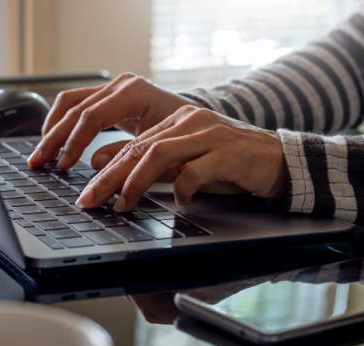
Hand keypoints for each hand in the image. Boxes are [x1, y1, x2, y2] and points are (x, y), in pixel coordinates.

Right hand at [27, 72, 199, 168]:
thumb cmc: (185, 139)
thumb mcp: (160, 151)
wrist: (198, 124)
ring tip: (41, 153)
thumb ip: (126, 155)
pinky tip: (53, 139)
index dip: (73, 143)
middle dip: (54, 138)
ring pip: (70, 102)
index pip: (92, 117)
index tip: (62, 165)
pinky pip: (76, 103)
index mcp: (135, 93)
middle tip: (39, 162)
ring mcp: (114, 86)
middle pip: (75, 108)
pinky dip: (61, 121)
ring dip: (52, 128)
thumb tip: (93, 164)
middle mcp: (122, 84)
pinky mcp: (109, 95)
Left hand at [75, 106, 286, 210]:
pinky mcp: (228, 152)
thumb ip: (148, 164)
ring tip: (121, 205)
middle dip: (109, 178)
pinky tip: (179, 202)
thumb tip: (102, 164)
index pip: (131, 145)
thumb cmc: (227, 163)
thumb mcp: (183, 163)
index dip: (104, 170)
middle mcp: (188, 122)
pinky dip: (182, 189)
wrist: (277, 160)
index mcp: (175, 122)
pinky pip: (195, 171)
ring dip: (134, 182)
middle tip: (89, 201)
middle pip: (138, 149)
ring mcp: (208, 134)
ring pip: (159, 154)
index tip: (86, 193)